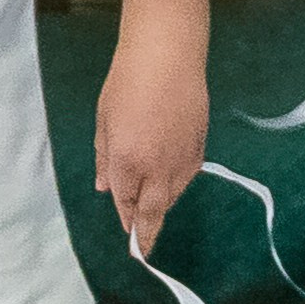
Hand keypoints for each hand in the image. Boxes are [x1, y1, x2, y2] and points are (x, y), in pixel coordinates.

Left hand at [96, 40, 207, 258]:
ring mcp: (182, 159)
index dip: (124, 219)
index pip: (124, 202)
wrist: (168, 55)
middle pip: (152, 211)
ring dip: (160, 206)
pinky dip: (176, 186)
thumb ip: (105, 159)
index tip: (127, 236)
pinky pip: (187, 177)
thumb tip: (105, 188)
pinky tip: (169, 183)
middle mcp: (157, 168)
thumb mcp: (104, 121)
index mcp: (128, 162)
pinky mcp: (200, 148)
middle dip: (146, 233)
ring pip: (172, 196)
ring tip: (152, 210)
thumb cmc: (127, 82)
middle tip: (142, 248)